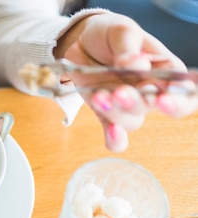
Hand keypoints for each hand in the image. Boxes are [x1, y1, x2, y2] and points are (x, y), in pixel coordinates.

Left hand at [56, 13, 196, 151]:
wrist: (80, 42)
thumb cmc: (110, 35)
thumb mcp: (121, 31)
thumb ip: (129, 47)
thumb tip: (136, 64)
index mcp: (165, 70)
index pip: (184, 91)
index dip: (179, 100)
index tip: (163, 99)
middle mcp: (150, 91)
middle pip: (152, 107)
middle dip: (136, 103)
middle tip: (120, 93)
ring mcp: (127, 105)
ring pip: (132, 121)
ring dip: (116, 113)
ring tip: (99, 96)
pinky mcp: (106, 114)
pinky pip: (115, 136)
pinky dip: (115, 139)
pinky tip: (112, 134)